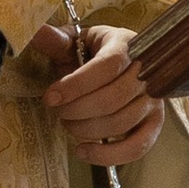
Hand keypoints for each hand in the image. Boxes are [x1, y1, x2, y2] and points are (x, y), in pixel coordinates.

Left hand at [42, 23, 165, 165]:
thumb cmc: (93, 53)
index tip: (50, 97)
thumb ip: (56, 39)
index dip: (76, 85)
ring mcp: (154, 100)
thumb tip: (33, 31)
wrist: (122, 63)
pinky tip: (83, 150)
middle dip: (76, 110)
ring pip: (121, 123)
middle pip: (112, 99)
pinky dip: (107, 155)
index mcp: (126, 46)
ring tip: (68, 124)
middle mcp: (147, 73)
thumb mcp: (75, 40)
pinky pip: (136, 147)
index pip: (106, 67)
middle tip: (57, 111)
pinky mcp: (154, 124)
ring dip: (86, 129)